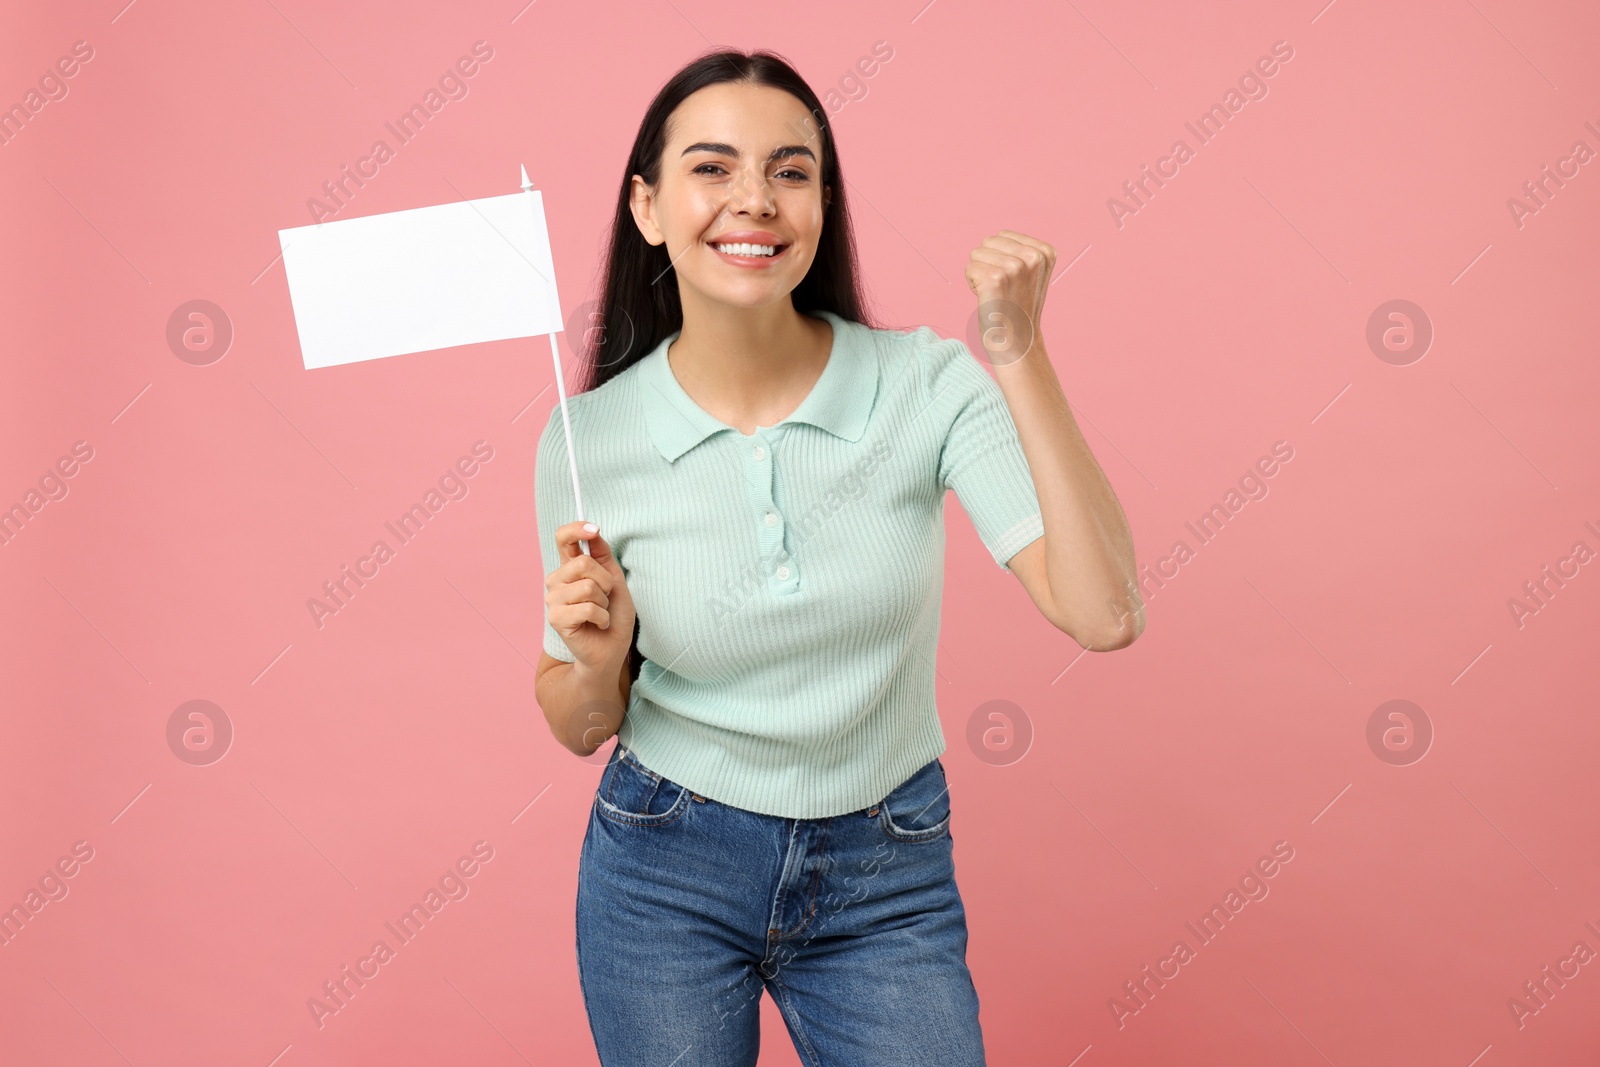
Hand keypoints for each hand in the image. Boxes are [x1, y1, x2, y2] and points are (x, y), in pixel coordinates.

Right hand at [545, 521, 635, 677]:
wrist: (612, 649)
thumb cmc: (614, 614)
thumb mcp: (614, 579)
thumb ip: (602, 555)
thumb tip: (594, 530)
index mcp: (569, 568)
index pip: (563, 538)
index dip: (576, 529)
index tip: (594, 529)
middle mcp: (556, 581)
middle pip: (583, 562)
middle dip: (605, 581)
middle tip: (605, 598)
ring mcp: (553, 599)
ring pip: (588, 586)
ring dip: (604, 602)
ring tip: (601, 613)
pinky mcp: (556, 618)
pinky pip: (588, 608)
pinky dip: (602, 617)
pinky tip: (598, 624)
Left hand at [964, 229, 1055, 363]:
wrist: (1018, 343)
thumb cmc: (1018, 309)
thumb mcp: (1032, 274)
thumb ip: (1020, 251)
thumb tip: (996, 237)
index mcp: (1045, 251)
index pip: (1003, 236)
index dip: (1000, 258)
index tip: (1013, 281)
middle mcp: (1032, 257)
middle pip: (988, 241)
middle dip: (988, 263)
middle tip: (1002, 289)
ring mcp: (1015, 267)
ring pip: (976, 254)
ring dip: (980, 274)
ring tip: (996, 294)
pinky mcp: (995, 279)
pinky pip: (969, 269)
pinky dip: (972, 284)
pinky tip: (988, 299)